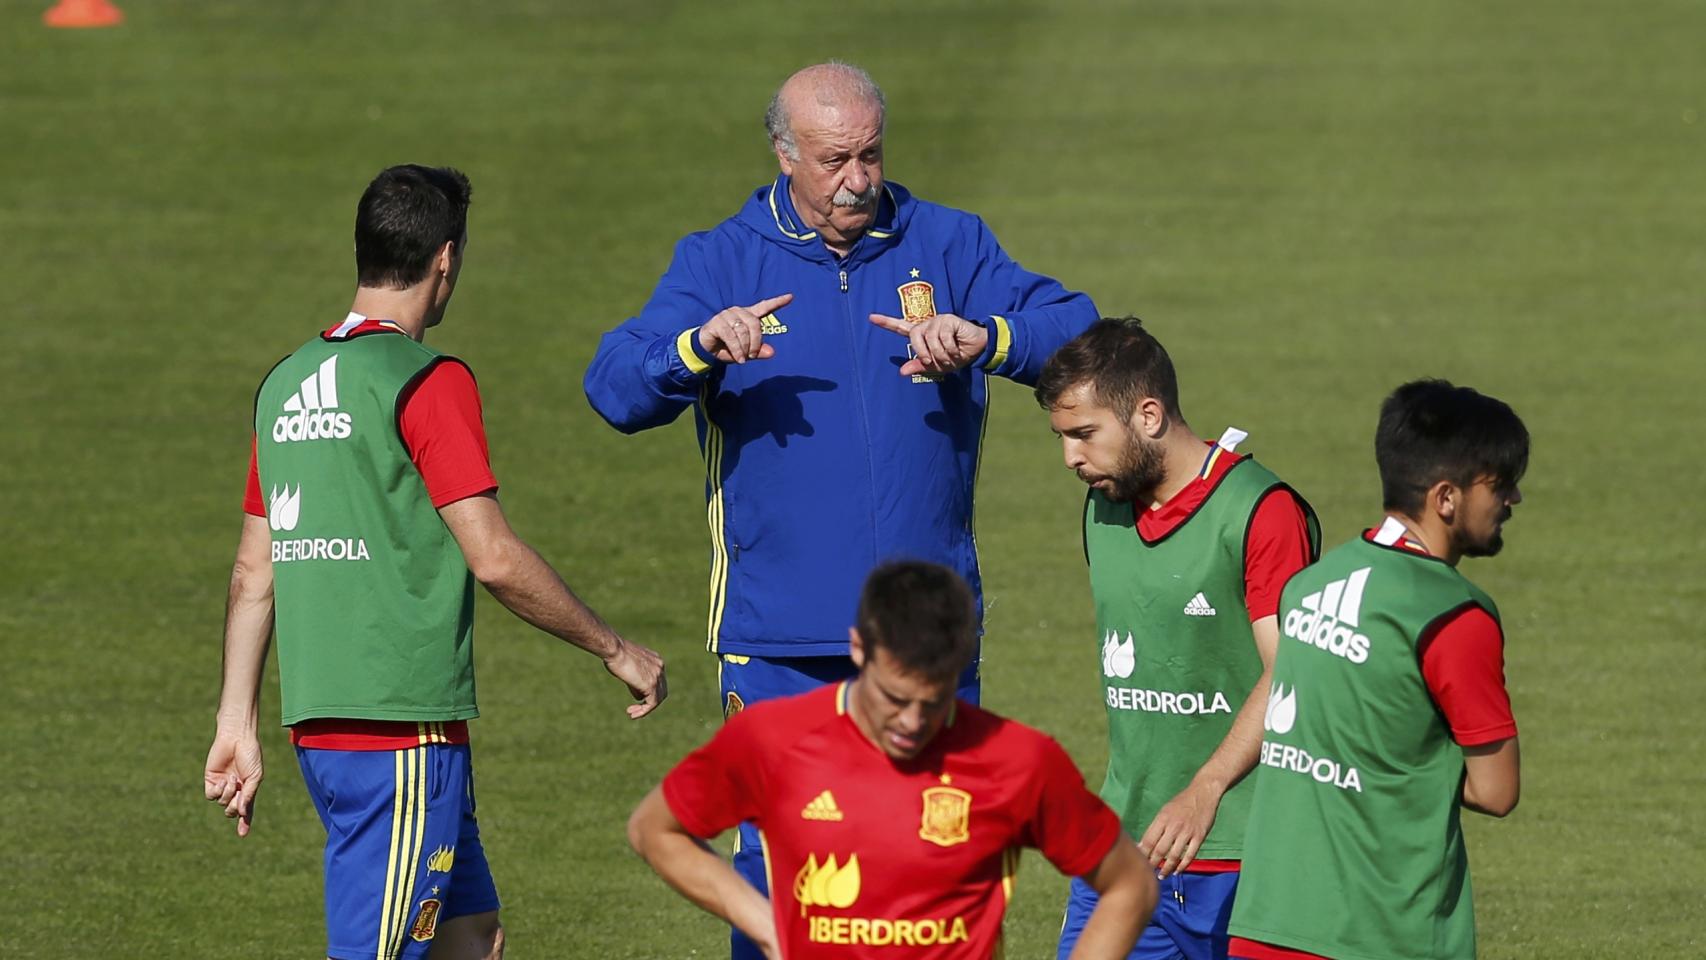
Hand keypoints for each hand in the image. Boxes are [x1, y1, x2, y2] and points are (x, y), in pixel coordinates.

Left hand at [203, 729, 262, 836]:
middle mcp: (234, 789)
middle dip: (235, 807)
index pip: (245, 810)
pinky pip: (211, 795)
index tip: (242, 834)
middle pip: (230, 810)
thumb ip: (249, 795)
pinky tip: (224, 781)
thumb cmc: (250, 755)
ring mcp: (222, 785)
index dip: (244, 822)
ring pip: (221, 803)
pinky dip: (218, 792)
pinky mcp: (210, 780)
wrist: (237, 738)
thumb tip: (240, 813)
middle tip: (240, 796)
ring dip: (228, 795)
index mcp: (248, 789)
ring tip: (233, 780)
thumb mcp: (255, 777)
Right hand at [604, 639, 667, 718]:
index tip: (635, 698)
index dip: (648, 692)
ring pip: (658, 699)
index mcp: (656, 661)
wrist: (614, 649)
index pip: (658, 681)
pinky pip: (652, 703)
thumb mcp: (628, 667)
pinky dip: (643, 711)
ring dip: (645, 708)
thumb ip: (636, 680)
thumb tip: (639, 695)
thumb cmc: (615, 655)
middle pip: (661, 691)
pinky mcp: (651, 684)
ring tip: (631, 713)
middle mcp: (660, 667)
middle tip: (633, 708)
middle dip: (649, 701)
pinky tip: (632, 715)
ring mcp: (657, 676)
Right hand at [698, 294, 792, 363]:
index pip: (764, 307)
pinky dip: (737, 349)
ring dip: (745, 348)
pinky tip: (738, 358)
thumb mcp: (745, 352)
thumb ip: (758, 351)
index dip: (777, 302)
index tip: (790, 297)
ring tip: (743, 358)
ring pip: (743, 331)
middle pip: (754, 323)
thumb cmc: (727, 348)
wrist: (706, 351)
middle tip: (752, 355)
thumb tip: (772, 352)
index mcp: (747, 315)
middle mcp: (738, 312)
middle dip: (756, 342)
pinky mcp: (716, 322)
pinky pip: (731, 336)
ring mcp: (726, 315)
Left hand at [868, 312, 988, 376]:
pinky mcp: (948, 319)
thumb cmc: (956, 356)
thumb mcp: (937, 366)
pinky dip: (950, 349)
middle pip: (914, 336)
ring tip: (950, 356)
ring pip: (930, 339)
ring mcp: (937, 321)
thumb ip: (920, 366)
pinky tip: (956, 348)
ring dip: (940, 354)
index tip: (871, 318)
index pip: (900, 328)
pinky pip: (943, 338)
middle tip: (935, 361)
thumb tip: (902, 372)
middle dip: (924, 352)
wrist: (977, 349)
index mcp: (921, 335)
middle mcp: (927, 325)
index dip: (886, 323)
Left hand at [1136, 781, 1221, 877]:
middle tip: (1149, 873)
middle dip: (1153, 864)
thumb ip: (1155, 828)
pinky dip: (1183, 865)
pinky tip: (1178, 871)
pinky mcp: (1199, 836)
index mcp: (1162, 819)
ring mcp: (1187, 832)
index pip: (1149, 841)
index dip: (1142, 854)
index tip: (1138, 863)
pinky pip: (1190, 855)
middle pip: (1160, 850)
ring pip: (1174, 856)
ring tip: (1162, 875)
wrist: (1202, 793)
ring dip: (1167, 868)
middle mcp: (1173, 826)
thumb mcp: (1164, 811)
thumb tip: (1142, 844)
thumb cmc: (1181, 803)